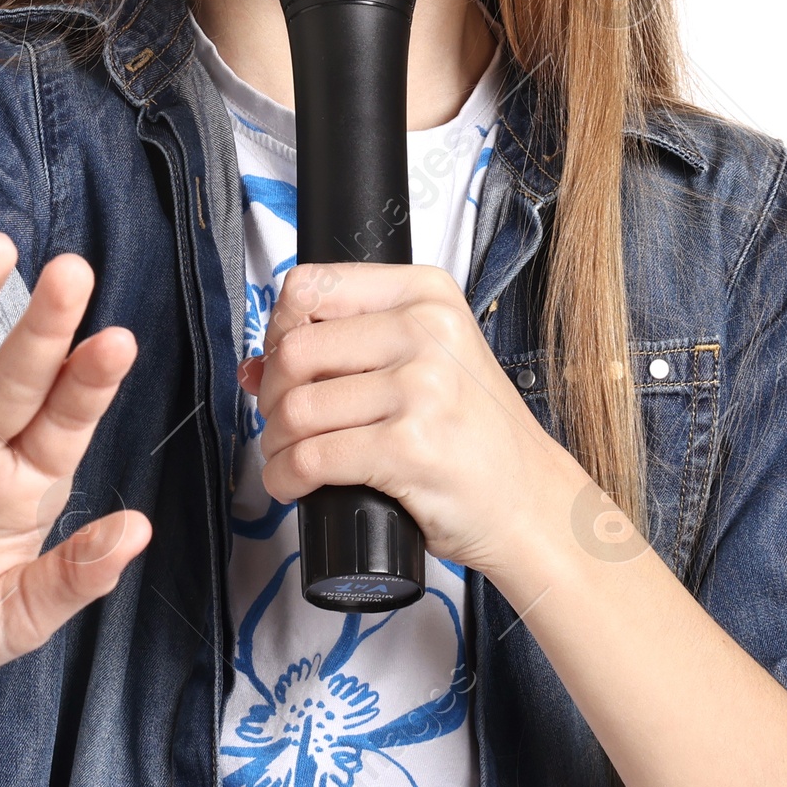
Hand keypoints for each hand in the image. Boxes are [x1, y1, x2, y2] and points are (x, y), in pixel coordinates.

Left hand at [240, 261, 578, 577]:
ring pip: (296, 407)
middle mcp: (427, 329)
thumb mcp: (426, 363)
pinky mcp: (409, 447)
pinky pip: (311, 458)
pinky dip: (285, 477)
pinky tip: (294, 485)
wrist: (530, 500)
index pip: (311, 286)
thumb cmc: (475, 435)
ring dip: (275, 442)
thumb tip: (256, 365)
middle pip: (294, 348)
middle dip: (272, 394)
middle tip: (284, 422)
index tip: (284, 363)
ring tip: (289, 457)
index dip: (279, 330)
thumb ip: (347, 350)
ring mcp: (421, 388)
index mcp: (427, 294)